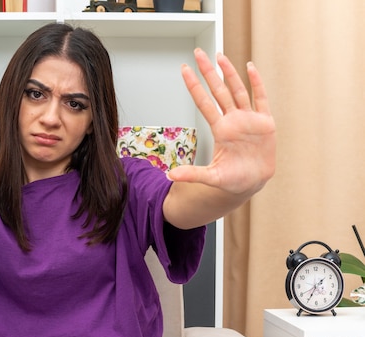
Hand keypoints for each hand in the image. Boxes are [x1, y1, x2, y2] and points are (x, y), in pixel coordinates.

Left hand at [168, 49, 275, 196]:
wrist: (253, 184)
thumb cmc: (232, 180)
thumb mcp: (211, 177)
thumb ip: (192, 174)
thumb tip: (169, 175)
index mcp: (220, 130)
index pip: (204, 102)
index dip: (194, 86)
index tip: (184, 70)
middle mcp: (233, 120)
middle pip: (218, 90)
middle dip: (209, 72)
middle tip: (198, 53)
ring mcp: (249, 119)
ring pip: (238, 90)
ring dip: (230, 73)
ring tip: (220, 56)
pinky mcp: (266, 122)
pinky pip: (261, 99)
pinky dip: (256, 83)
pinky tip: (249, 67)